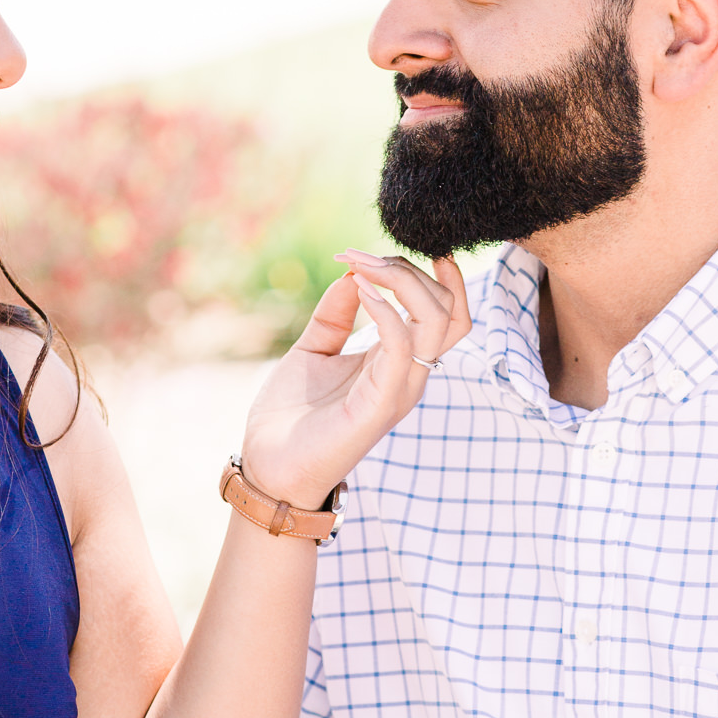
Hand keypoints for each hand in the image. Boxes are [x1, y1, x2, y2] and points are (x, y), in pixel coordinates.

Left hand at [240, 251, 470, 508]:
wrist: (268, 467)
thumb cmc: (291, 415)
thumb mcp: (313, 351)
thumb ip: (333, 315)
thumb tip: (351, 274)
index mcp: (398, 361)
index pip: (446, 311)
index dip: (432, 274)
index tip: (383, 249)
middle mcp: (408, 374)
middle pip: (449, 308)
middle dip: (409, 269)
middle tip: (359, 255)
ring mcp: (398, 390)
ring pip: (437, 321)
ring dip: (401, 280)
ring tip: (360, 265)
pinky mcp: (379, 405)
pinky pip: (401, 347)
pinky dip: (385, 310)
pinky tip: (358, 290)